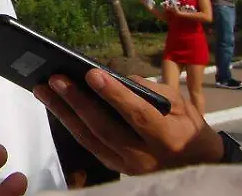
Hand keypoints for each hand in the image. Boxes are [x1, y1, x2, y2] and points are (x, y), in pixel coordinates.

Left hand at [33, 69, 223, 174]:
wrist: (197, 165)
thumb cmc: (188, 128)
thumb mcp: (182, 105)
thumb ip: (153, 91)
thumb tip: (118, 79)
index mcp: (168, 138)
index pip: (138, 114)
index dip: (115, 94)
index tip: (92, 73)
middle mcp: (145, 157)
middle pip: (105, 128)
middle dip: (77, 102)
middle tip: (55, 79)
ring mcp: (128, 167)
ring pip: (90, 139)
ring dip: (63, 113)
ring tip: (43, 90)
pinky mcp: (116, 169)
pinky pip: (89, 145)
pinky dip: (71, 125)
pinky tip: (56, 107)